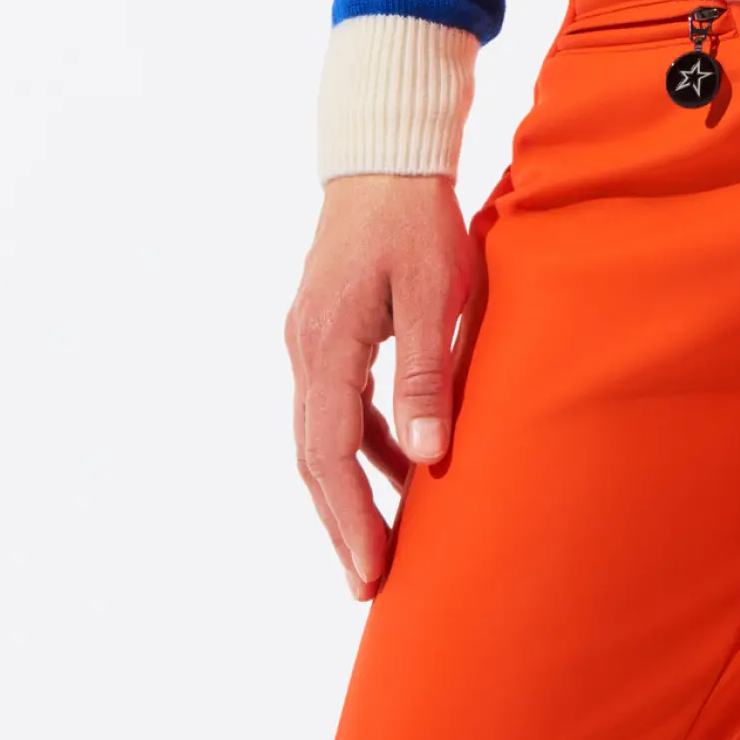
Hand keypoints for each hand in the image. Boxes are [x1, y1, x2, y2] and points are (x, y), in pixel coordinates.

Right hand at [285, 172, 476, 598]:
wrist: (385, 155)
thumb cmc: (416, 217)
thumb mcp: (435, 291)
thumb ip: (426, 373)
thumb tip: (429, 455)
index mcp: (326, 344)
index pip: (329, 453)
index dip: (349, 518)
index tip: (370, 572)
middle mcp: (305, 348)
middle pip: (315, 456)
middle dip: (342, 522)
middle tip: (369, 584)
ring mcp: (311, 338)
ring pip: (324, 433)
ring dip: (353, 487)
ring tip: (386, 543)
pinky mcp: (328, 329)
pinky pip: (340, 403)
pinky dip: (367, 441)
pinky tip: (405, 464)